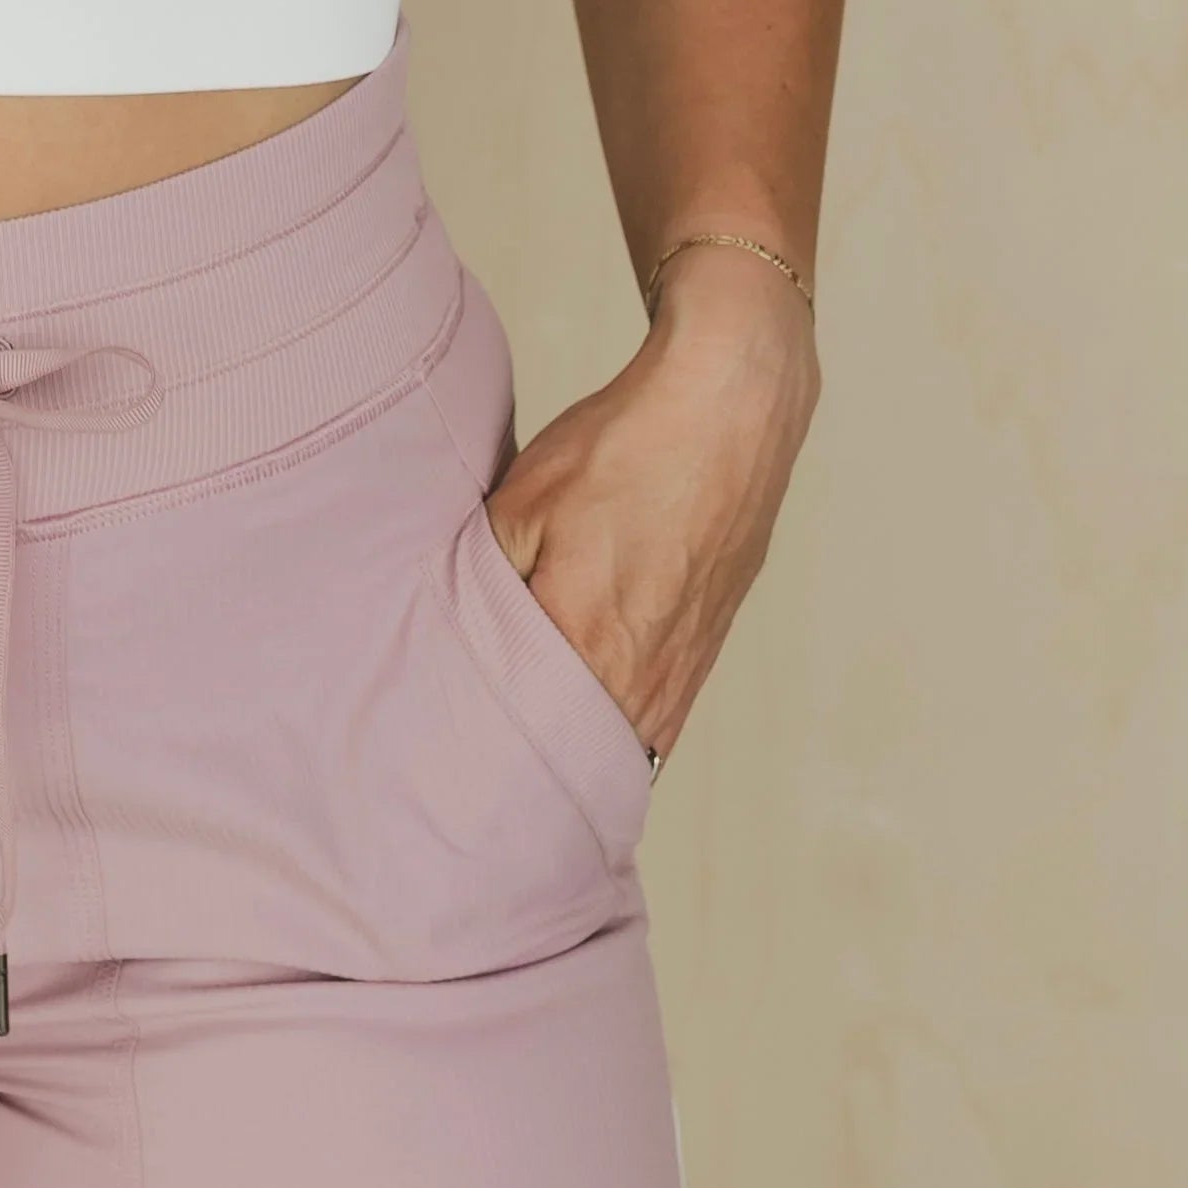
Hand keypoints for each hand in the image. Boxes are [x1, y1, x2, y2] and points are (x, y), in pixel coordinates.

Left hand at [483, 250, 818, 765]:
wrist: (729, 407)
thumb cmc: (624, 449)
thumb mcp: (521, 504)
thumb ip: (486, 582)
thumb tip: (458, 635)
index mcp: (589, 643)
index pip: (534, 741)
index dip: (495, 760)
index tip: (460, 774)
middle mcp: (649, 671)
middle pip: (587, 756)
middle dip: (541, 766)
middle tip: (492, 779)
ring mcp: (689, 660)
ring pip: (632, 739)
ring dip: (590, 747)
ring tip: (542, 755)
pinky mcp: (713, 637)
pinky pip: (666, 708)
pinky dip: (630, 718)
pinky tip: (600, 708)